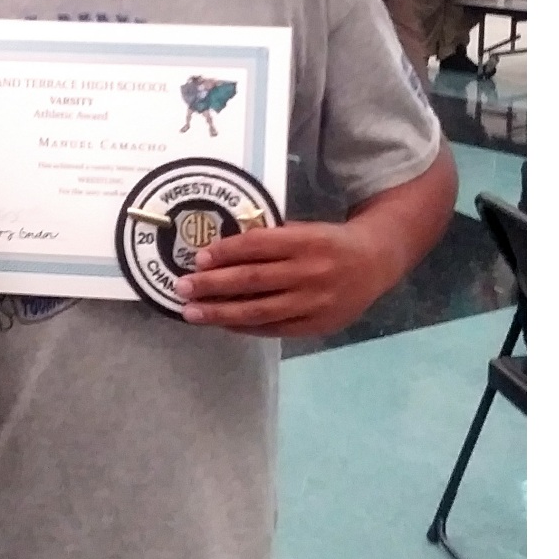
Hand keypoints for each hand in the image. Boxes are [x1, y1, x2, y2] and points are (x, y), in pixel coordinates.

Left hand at [174, 220, 393, 337]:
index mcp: (307, 241)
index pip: (257, 246)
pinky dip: (245, 326)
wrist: (376, 262)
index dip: (225, 252)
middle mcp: (311, 272)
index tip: (197, 258)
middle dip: (213, 285)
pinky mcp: (317, 325)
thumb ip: (271, 239)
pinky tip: (223, 322)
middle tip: (182, 286)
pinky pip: (274, 328)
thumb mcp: (305, 229)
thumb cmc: (330, 241)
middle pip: (252, 280)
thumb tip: (223, 251)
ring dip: (220, 312)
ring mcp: (315, 303)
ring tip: (192, 312)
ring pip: (259, 310)